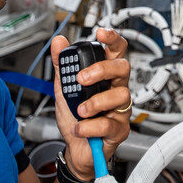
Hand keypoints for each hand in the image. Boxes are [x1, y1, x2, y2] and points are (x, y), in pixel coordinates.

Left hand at [51, 28, 131, 178]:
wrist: (75, 150)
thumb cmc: (76, 118)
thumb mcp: (64, 90)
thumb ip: (62, 66)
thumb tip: (58, 42)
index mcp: (106, 77)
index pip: (116, 51)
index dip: (113, 39)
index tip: (101, 32)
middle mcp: (116, 89)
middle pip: (124, 68)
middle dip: (103, 69)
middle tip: (82, 78)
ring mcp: (121, 110)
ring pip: (121, 95)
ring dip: (95, 102)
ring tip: (80, 110)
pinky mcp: (120, 130)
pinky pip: (109, 124)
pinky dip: (89, 126)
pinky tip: (78, 127)